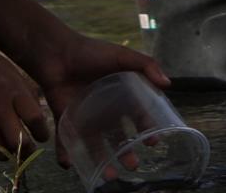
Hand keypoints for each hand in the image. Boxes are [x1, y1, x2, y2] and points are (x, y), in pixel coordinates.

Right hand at [0, 34, 48, 157]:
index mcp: (15, 91)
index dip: (42, 133)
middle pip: (21, 144)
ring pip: (0, 153)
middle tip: (26, 150)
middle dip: (27, 151)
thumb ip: (25, 93)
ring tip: (3, 144)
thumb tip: (37, 118)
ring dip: (5, 152)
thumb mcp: (10, 70)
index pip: (37, 121)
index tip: (40, 136)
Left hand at [32, 32, 169, 166]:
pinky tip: (69, 164)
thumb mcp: (122, 55)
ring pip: (95, 144)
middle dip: (126, 153)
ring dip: (101, 161)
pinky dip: (66, 153)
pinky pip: (66, 140)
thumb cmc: (91, 52)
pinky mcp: (65, 118)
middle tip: (132, 165)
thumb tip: (168, 83)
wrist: (57, 51)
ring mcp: (85, 116)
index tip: (152, 142)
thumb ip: (146, 65)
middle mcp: (104, 110)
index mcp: (120, 97)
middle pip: (119, 137)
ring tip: (109, 175)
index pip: (139, 118)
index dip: (147, 130)